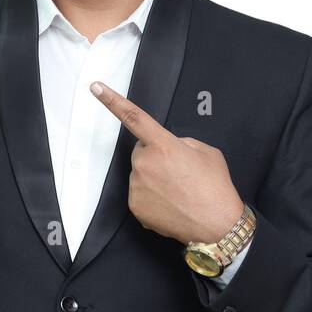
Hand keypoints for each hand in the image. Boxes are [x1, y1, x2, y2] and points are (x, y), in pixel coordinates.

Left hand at [90, 81, 244, 243]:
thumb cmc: (215, 187)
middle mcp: (145, 163)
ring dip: (154, 178)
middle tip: (178, 172)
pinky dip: (152, 197)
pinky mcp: (135, 206)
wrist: (217, 225)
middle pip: (141, 152)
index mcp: (163, 145)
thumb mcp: (206, 152)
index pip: (134, 117)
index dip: (112, 100)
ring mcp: (137, 186)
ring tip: (178, 190)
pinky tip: (170, 203)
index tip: (95, 87)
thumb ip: (182, 143)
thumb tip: (170, 146)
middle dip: (155, 157)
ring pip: (140, 174)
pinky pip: (140, 194)